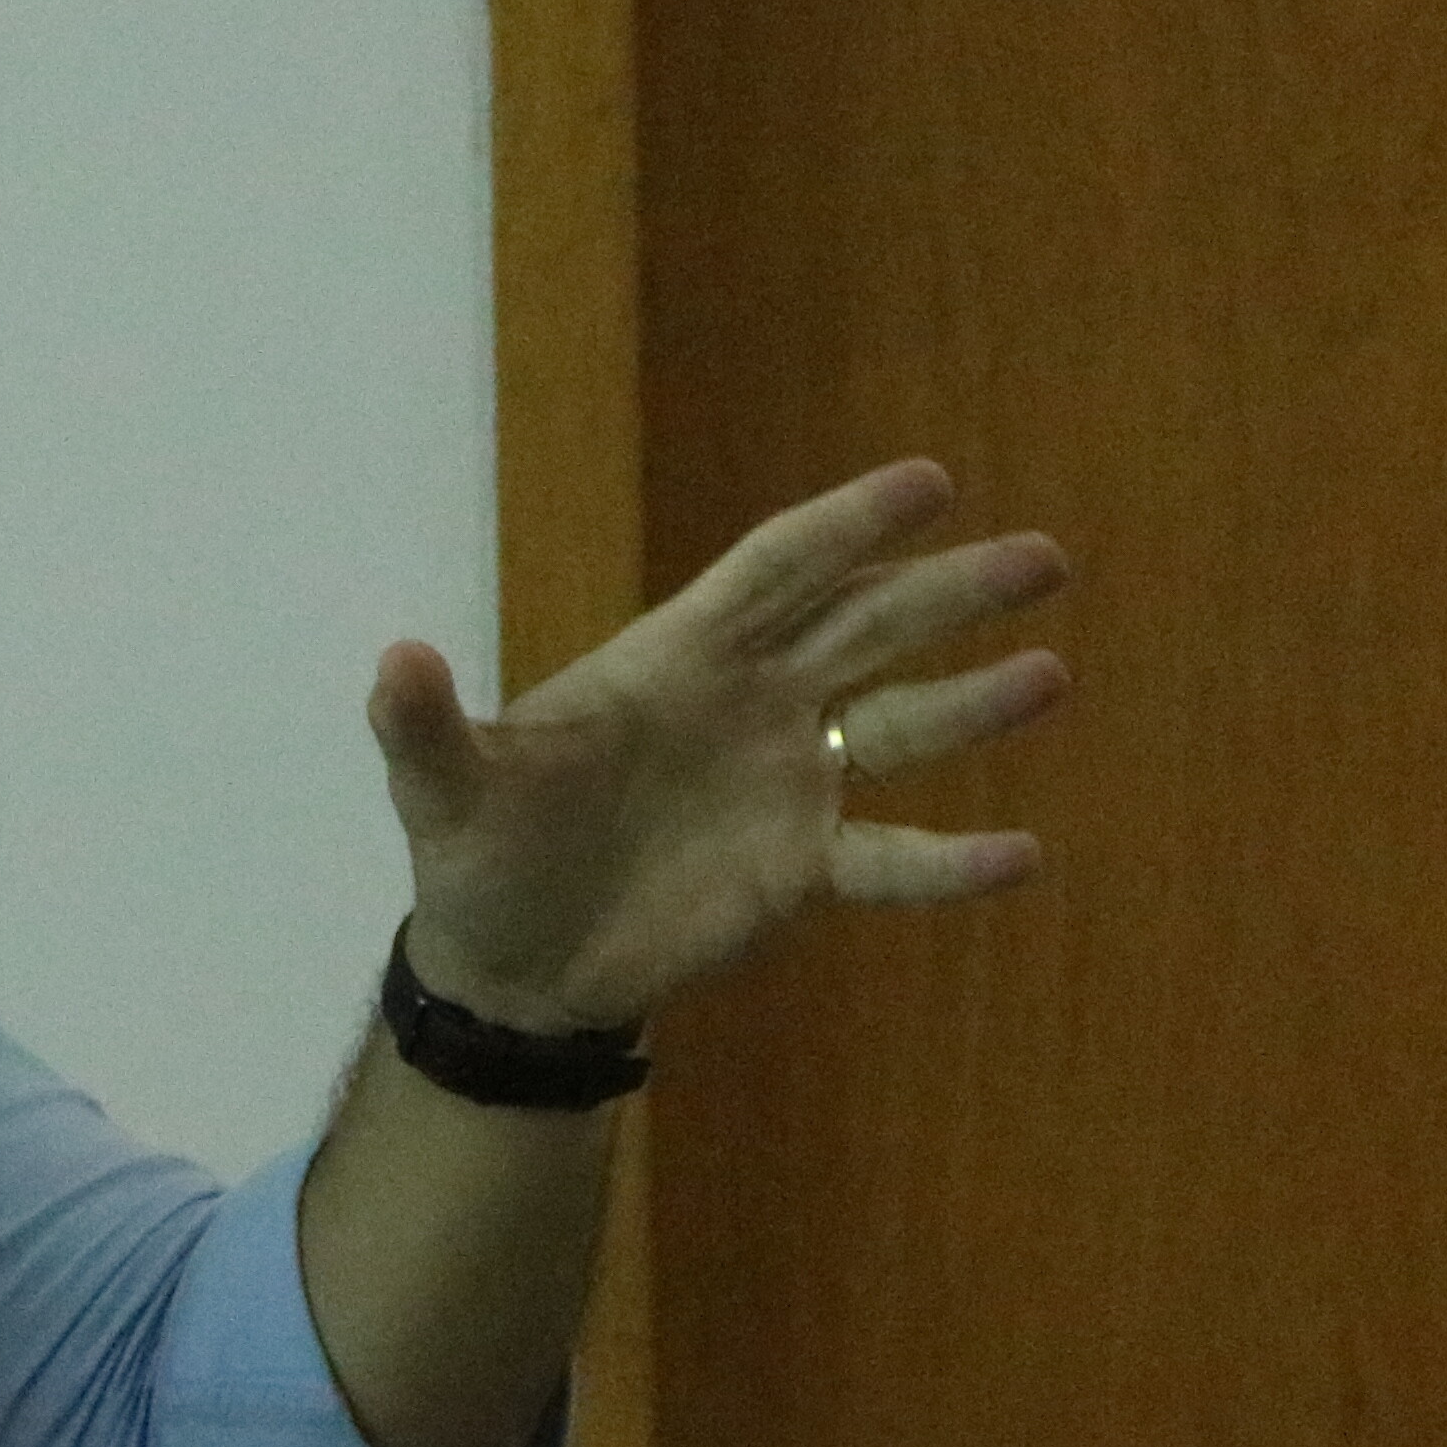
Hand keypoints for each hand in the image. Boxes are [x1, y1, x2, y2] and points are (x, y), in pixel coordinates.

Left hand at [365, 456, 1069, 1032]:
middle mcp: (748, 706)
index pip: (774, 572)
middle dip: (947, 591)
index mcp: (675, 662)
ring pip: (900, 728)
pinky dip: (951, 862)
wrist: (510, 966)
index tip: (930, 480)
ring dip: (975, 703)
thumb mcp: (444, 790)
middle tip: (1041, 557)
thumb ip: (428, 726)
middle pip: (863, 629)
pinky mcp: (796, 871)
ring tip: (1052, 674)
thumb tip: (394, 659)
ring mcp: (782, 785)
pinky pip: (890, 860)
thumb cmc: (480, 858)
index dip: (846, 525)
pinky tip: (1022, 855)